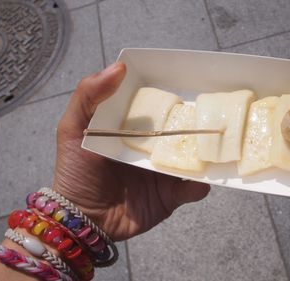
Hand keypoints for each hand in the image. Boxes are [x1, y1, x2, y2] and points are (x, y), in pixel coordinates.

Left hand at [53, 62, 209, 240]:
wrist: (82, 219)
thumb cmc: (76, 172)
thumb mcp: (72, 129)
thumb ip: (88, 96)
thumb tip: (120, 67)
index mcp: (133, 128)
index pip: (158, 107)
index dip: (172, 94)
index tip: (191, 81)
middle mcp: (153, 146)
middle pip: (182, 130)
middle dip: (198, 122)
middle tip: (215, 113)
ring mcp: (164, 170)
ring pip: (193, 157)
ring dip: (206, 152)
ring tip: (216, 145)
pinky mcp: (171, 195)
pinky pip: (193, 188)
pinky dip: (200, 185)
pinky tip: (200, 181)